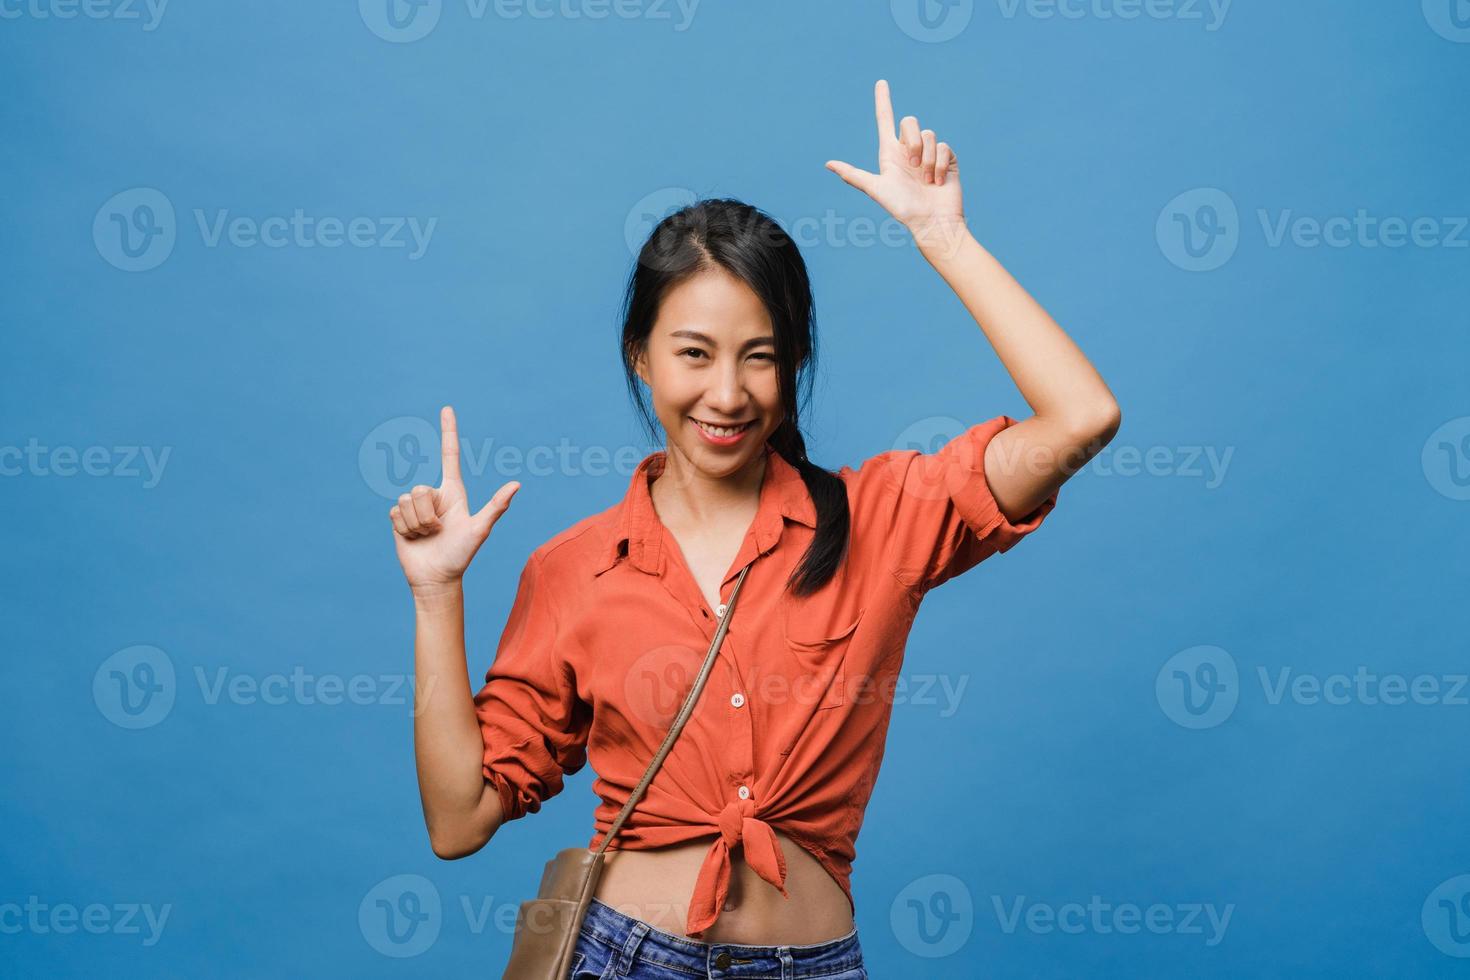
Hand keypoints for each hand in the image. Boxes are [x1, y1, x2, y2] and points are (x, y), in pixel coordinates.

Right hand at [388, 406, 519, 593]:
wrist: (436, 578)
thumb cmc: (461, 555)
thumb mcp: (480, 530)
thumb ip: (496, 507)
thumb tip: (517, 485)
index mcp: (453, 492)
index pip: (450, 455)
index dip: (448, 431)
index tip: (447, 408)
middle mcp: (433, 495)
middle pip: (419, 488)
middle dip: (427, 514)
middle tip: (438, 531)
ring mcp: (415, 506)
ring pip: (405, 501)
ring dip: (416, 523)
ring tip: (427, 536)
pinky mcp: (399, 518)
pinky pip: (394, 514)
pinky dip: (404, 529)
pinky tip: (413, 539)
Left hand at [824, 79, 968, 255]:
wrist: (932, 222)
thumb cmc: (903, 209)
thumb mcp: (876, 189)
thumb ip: (853, 175)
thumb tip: (828, 164)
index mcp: (890, 154)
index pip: (885, 120)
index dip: (883, 101)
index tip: (880, 82)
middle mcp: (909, 150)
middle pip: (910, 122)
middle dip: (912, 142)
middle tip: (912, 167)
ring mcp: (929, 154)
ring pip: (928, 134)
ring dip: (927, 159)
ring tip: (926, 180)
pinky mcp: (947, 158)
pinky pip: (944, 146)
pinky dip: (939, 164)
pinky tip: (938, 181)